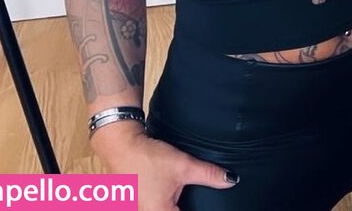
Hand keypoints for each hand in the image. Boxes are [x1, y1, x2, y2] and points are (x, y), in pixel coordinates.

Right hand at [101, 129, 238, 209]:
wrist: (120, 146)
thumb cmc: (148, 158)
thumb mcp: (183, 166)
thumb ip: (208, 174)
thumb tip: (230, 180)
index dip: (195, 208)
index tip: (195, 202)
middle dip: (181, 205)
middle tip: (183, 196)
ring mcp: (136, 210)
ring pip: (159, 210)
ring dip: (169, 203)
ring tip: (172, 192)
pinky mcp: (131, 204)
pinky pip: (148, 207)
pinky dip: (158, 203)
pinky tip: (162, 193)